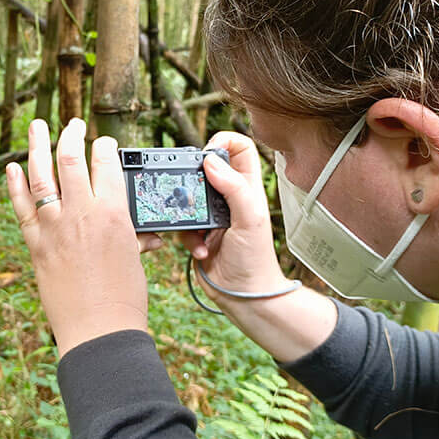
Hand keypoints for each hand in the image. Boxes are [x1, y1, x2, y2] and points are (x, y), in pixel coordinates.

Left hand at [6, 118, 148, 355]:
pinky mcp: (36, 246)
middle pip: (70, 159)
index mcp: (112, 213)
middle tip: (73, 124)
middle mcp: (81, 213)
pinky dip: (14, 186)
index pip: (105, 163)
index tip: (102, 142)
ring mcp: (54, 228)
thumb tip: (145, 234)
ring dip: (36, 146)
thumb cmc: (125, 298)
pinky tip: (11, 168)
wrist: (99, 329)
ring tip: (36, 125)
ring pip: (40, 176)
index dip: (103, 146)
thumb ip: (134, 237)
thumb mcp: (134, 258)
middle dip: (71, 135)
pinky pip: (22, 209)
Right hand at [180, 131, 336, 361]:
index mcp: (248, 187)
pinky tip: (200, 249)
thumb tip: (210, 161)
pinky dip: (187, 236)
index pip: (239, 147)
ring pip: (188, 196)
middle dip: (195, 180)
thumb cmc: (256, 261)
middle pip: (207, 167)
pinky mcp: (198, 232)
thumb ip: (233, 187)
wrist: (244, 297)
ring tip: (200, 230)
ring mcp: (213, 215)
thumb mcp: (250, 219)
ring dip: (188, 213)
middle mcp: (230, 197)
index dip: (223, 142)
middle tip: (194, 193)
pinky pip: (182, 223)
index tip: (208, 154)